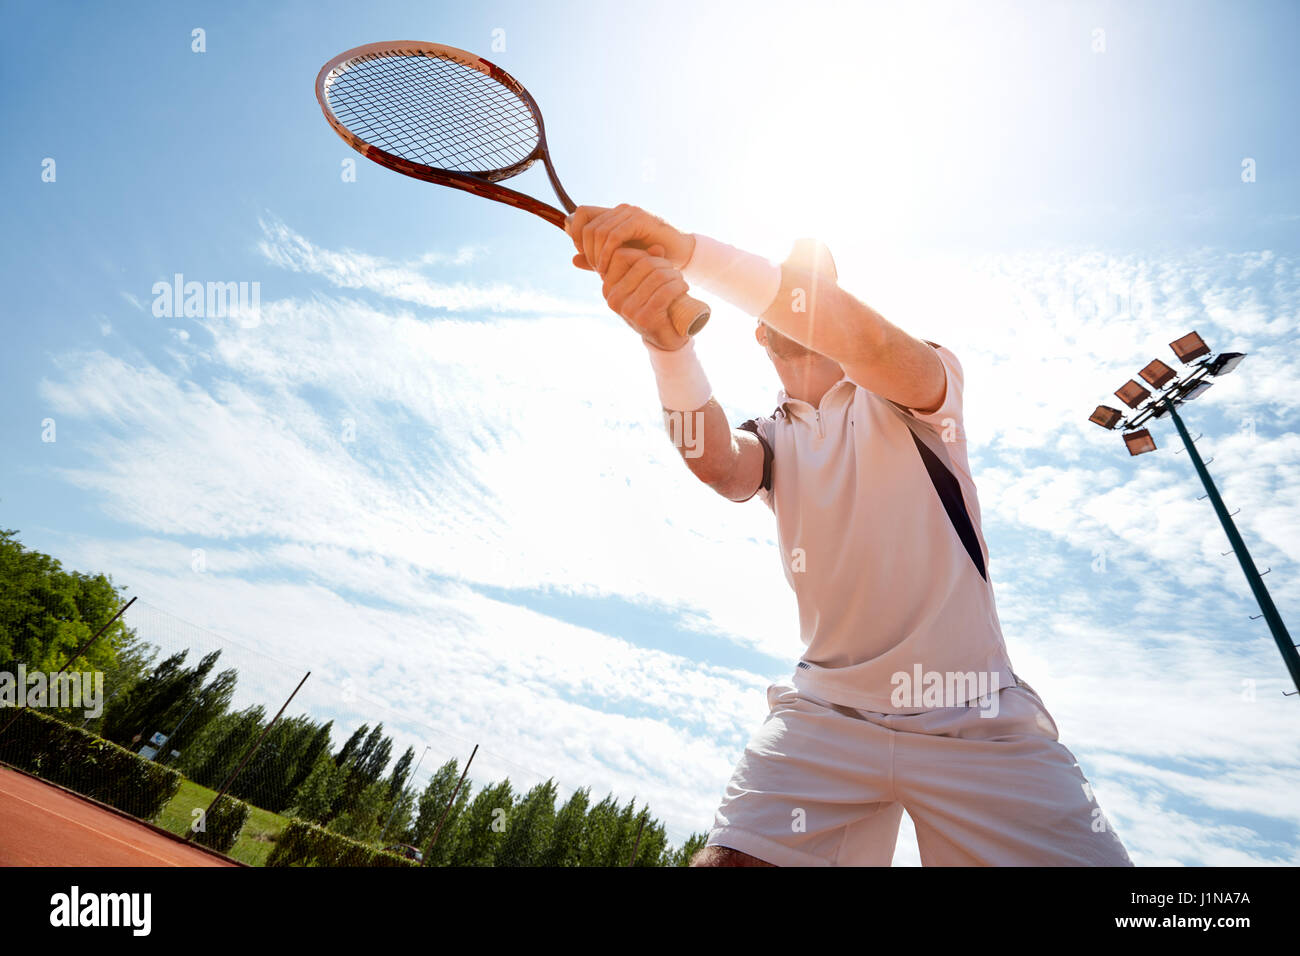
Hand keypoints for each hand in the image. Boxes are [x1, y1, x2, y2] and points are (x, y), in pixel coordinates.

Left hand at [564, 204, 694, 275]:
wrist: (680, 256)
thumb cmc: (652, 259)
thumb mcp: (619, 260)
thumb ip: (597, 259)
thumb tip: (573, 259)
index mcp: (612, 215)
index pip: (580, 214)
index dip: (575, 233)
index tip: (583, 253)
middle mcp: (619, 210)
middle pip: (586, 224)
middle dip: (586, 249)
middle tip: (596, 268)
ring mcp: (630, 213)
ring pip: (597, 231)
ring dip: (595, 254)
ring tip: (603, 271)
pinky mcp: (640, 220)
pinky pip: (613, 236)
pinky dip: (606, 254)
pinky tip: (608, 268)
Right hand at [598, 246, 691, 350]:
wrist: (665, 339)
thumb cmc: (655, 305)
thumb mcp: (647, 282)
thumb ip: (648, 261)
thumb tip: (657, 247)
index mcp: (608, 287)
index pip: (623, 255)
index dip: (644, 254)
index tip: (658, 263)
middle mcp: (613, 298)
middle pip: (644, 264)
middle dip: (664, 265)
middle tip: (674, 274)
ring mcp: (627, 309)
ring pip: (658, 276)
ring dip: (674, 276)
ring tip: (680, 282)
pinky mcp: (644, 318)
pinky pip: (665, 292)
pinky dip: (678, 287)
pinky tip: (683, 288)